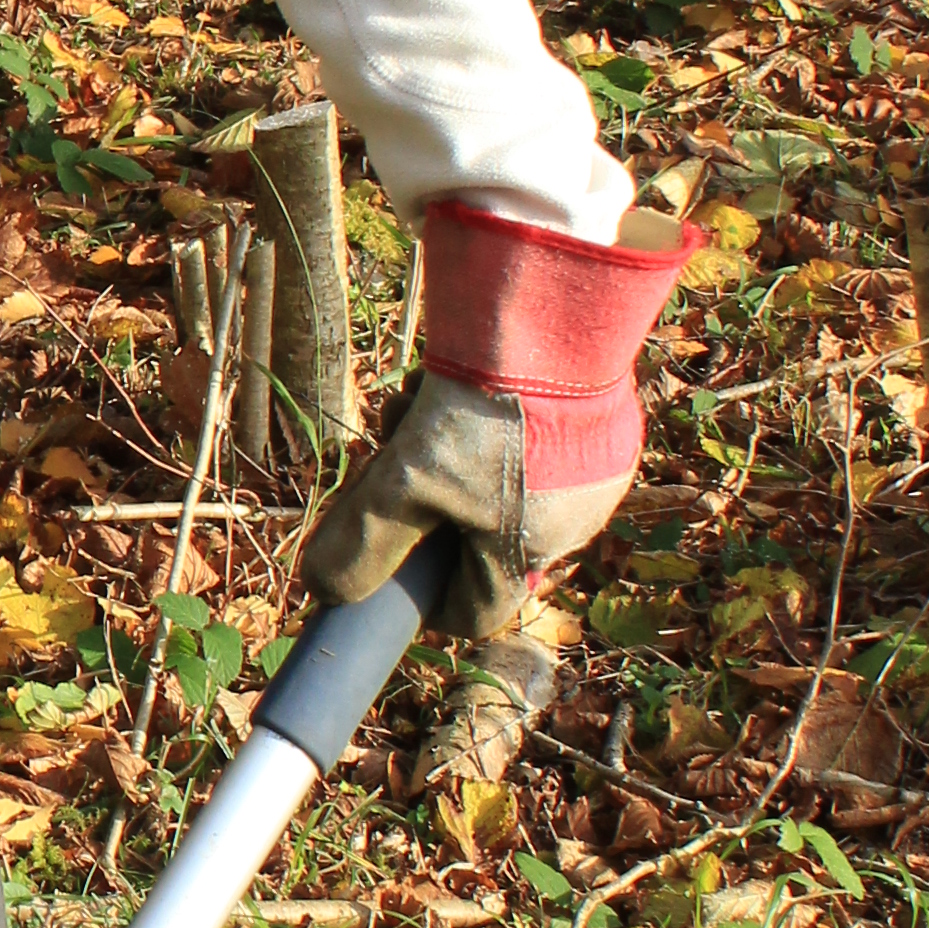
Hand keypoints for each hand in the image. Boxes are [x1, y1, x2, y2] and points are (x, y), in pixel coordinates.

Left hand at [300, 198, 691, 639]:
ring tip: (420, 402)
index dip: (423, 596)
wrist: (552, 315)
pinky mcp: (602, 424)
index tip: (390, 562)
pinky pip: (535, 439)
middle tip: (395, 451)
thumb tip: (326, 591)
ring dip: (448, 452)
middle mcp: (573, 525)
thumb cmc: (482, 410)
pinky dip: (493, 419)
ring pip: (498, 482)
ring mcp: (594, 473)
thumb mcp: (406, 479)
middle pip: (477, 537)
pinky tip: (464, 378)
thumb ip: (365, 540)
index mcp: (527, 554)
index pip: (473, 612)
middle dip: (424, 500)